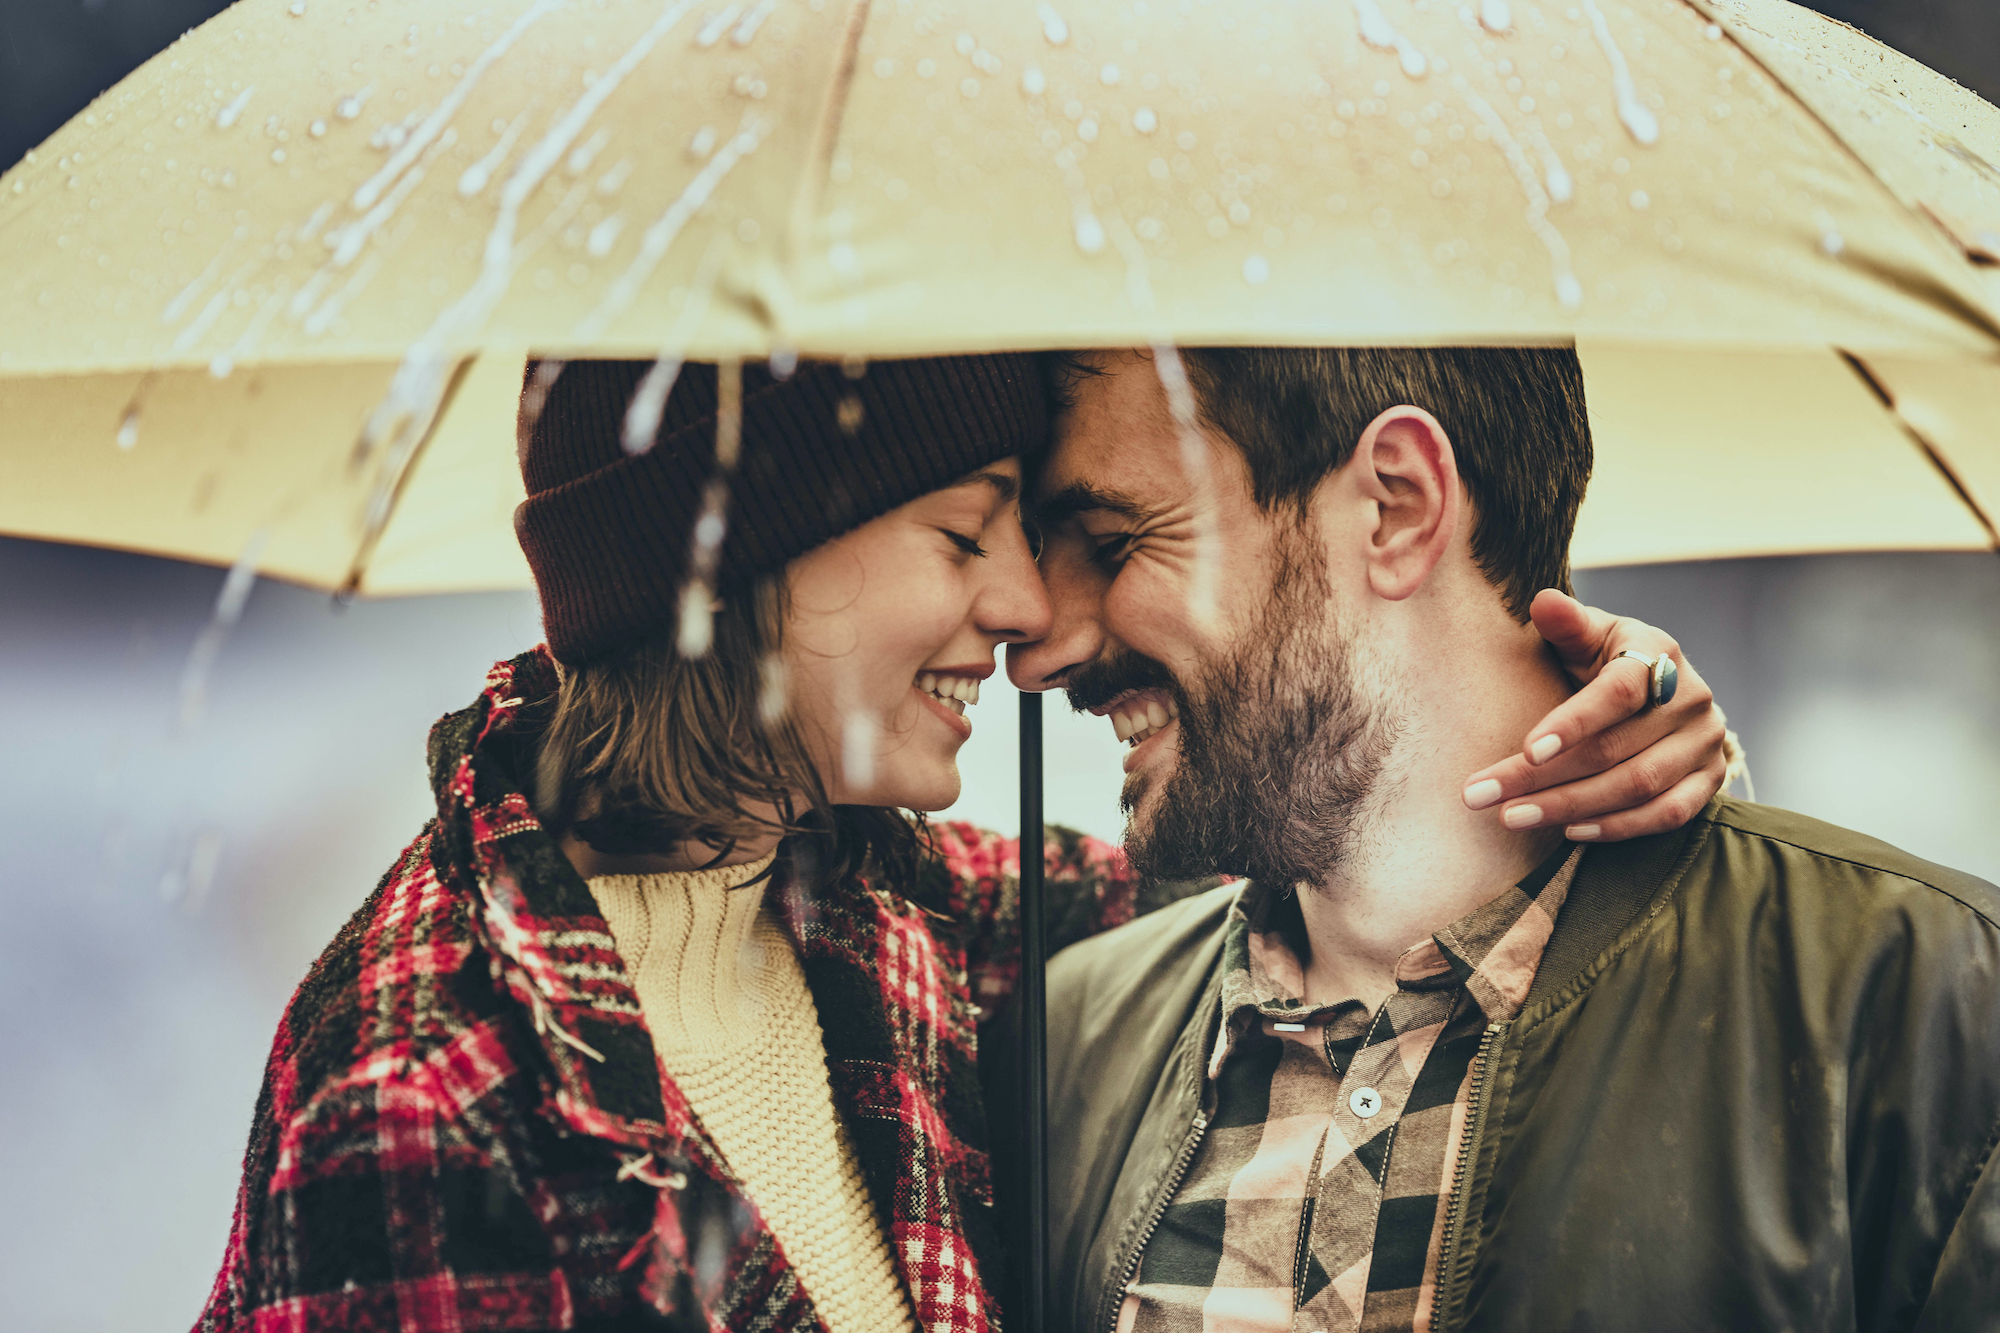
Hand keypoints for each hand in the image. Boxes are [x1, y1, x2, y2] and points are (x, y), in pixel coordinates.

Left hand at [1461, 589, 1727, 841]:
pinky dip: (1618, 827)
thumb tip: (1542, 602)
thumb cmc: (1608, 658)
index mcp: (1658, 653)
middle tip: (1482, 797)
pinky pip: (1668, 814)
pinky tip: (1568, 831)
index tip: (1526, 750)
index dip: (1572, 723)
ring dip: (1571, 807)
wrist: (1662, 690)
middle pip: (1615, 750)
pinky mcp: (1710, 779)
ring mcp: (1705, 742)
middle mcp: (1692, 698)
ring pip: (1638, 787)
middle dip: (1543, 778)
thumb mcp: (1588, 635)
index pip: (1618, 692)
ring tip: (1512, 816)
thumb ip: (1566, 624)